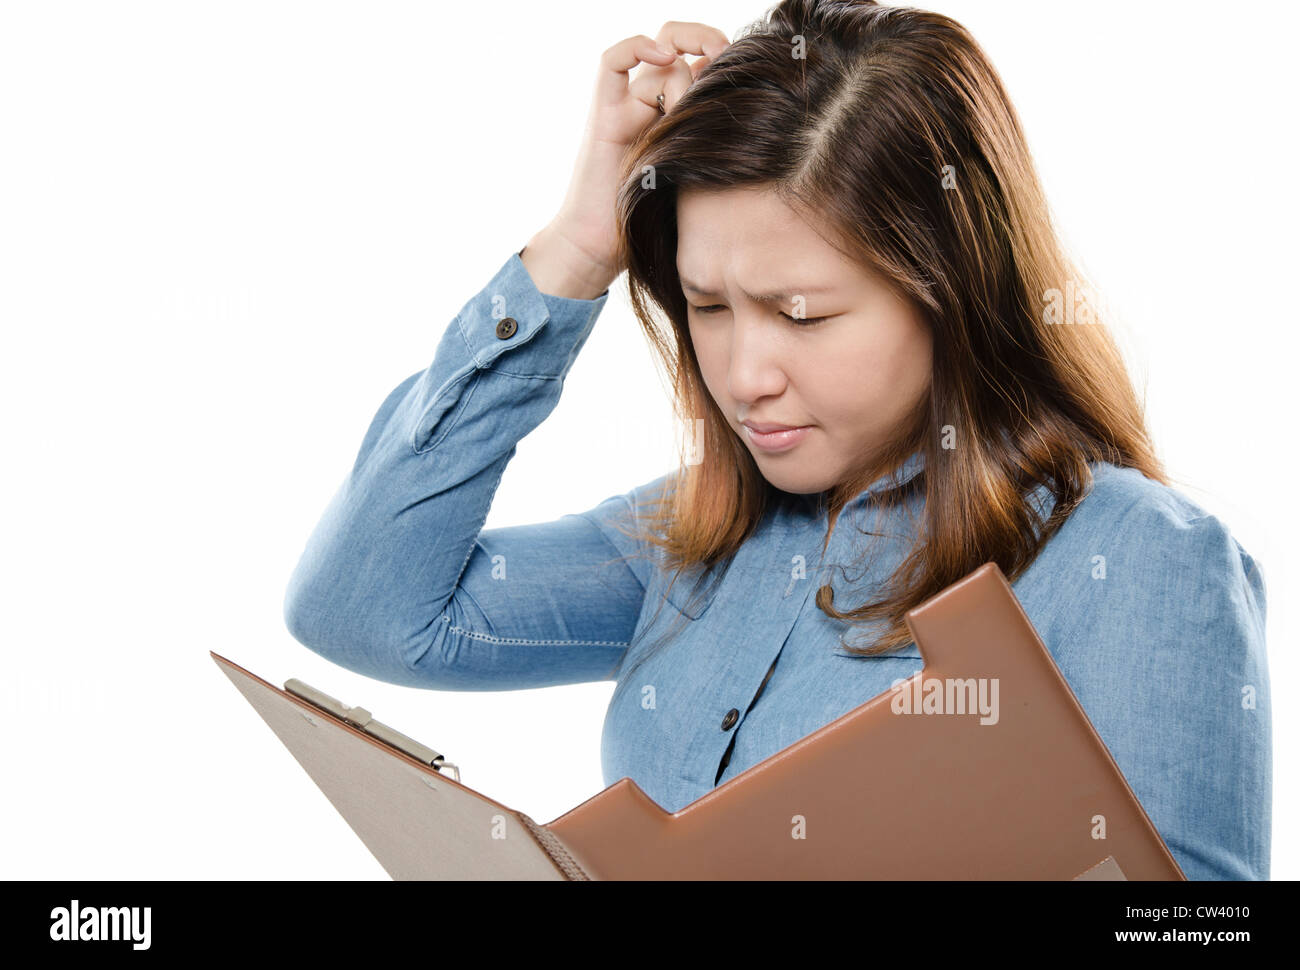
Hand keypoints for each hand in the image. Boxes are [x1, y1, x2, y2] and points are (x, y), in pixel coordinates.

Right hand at [522, 22, 729, 299]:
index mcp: (674, 116)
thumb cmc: (650, 224)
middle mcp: (650, 104)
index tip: (748, 72)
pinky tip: (663, 56)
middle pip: (677, 42)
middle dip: (705, 40)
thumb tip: (765, 130)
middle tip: (727, 58)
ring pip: (657, 54)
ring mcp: (626, 106)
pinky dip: (637, 47)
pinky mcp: (604, 114)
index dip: (723, 58)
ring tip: (695, 91)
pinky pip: (612, 62)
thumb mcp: (697, 182)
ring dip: (682, 65)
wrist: (599, 247)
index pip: (699, 63)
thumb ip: (717, 150)